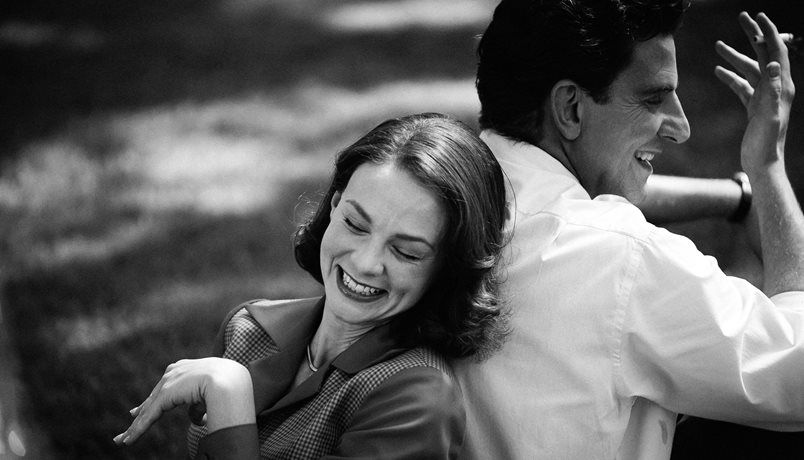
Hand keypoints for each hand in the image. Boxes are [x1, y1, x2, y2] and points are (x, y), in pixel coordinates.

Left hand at [113, 357, 254, 445]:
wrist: (229, 379)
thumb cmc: (227, 385)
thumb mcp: (210, 394)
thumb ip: (199, 406)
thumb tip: (195, 420)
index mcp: (185, 368)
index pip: (164, 387)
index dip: (152, 401)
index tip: (139, 411)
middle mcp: (173, 372)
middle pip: (153, 398)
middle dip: (140, 414)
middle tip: (128, 428)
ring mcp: (168, 383)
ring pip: (149, 409)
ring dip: (136, 427)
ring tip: (123, 441)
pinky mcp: (165, 396)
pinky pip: (149, 416)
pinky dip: (138, 430)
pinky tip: (129, 441)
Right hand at [714, 12, 793, 175]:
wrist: (762, 164)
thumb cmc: (766, 143)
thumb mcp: (769, 115)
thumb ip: (772, 90)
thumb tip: (773, 63)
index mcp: (781, 86)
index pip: (776, 52)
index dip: (768, 33)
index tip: (757, 17)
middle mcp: (775, 88)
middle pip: (763, 55)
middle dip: (753, 36)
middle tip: (742, 18)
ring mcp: (764, 97)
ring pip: (749, 69)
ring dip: (735, 56)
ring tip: (718, 45)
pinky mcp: (754, 107)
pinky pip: (742, 86)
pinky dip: (730, 76)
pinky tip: (718, 71)